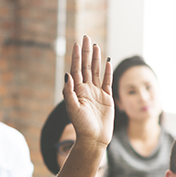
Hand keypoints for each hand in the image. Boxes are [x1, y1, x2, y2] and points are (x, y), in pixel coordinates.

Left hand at [62, 35, 113, 149]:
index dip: (76, 56)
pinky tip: (107, 61)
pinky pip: (107, 81)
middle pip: (86, 66)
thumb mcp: (72, 108)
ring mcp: (97, 93)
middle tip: (87, 37)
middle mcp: (86, 89)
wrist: (93, 139)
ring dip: (96, 58)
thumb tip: (68, 74)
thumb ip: (69, 91)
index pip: (76, 69)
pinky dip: (107, 71)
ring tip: (96, 46)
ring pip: (96, 71)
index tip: (77, 43)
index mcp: (76, 90)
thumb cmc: (81, 125)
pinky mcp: (107, 98)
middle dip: (86, 52)